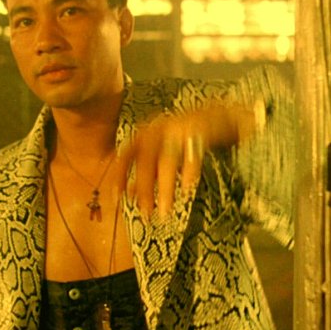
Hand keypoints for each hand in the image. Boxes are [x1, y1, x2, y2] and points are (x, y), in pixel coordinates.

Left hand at [113, 104, 253, 218]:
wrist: (214, 116)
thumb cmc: (182, 139)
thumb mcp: (160, 152)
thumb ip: (145, 170)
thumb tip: (129, 194)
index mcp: (145, 133)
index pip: (125, 155)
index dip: (119, 176)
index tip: (116, 197)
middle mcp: (158, 130)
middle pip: (146, 162)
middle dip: (144, 190)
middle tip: (145, 213)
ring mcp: (178, 129)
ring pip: (167, 162)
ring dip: (164, 189)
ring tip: (165, 211)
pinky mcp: (199, 131)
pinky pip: (191, 155)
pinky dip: (188, 172)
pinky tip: (186, 188)